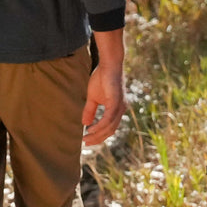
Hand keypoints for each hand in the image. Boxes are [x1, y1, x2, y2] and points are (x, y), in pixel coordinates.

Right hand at [82, 29, 125, 145]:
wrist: (108, 64)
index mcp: (117, 109)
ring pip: (110, 127)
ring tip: (86, 138)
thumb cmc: (101, 78)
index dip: (99, 136)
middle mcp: (121, 109)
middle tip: (86, 143)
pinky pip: (108, 118)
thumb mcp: (93, 98)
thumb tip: (84, 124)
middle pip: (110, 130)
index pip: (110, 128)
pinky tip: (91, 129)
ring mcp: (120, 106)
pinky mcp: (116, 101)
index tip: (87, 141)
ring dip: (97, 134)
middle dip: (98, 138)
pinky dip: (100, 126)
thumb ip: (90, 110)